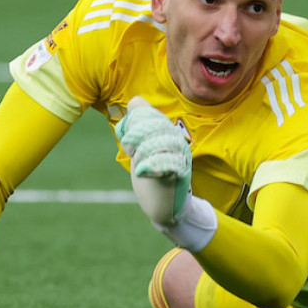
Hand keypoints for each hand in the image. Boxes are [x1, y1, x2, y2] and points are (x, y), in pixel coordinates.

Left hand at [115, 96, 191, 224]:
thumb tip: (136, 101)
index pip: (150, 115)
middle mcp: (177, 143)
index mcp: (168, 134)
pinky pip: (169, 165)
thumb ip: (139, 124)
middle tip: (131, 150)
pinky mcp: (177, 178)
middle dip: (137, 135)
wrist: (165, 207)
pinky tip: (143, 170)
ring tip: (138, 162)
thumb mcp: (143, 146)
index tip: (128, 140)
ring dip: (143, 151)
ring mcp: (179, 160)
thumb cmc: (153, 175)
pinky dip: (154, 166)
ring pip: (160, 143)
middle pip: (155, 126)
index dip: (134, 123)